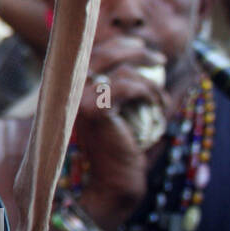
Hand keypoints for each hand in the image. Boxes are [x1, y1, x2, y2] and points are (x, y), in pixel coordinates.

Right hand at [73, 36, 170, 228]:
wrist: (110, 185)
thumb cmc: (116, 152)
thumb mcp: (114, 114)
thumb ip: (115, 89)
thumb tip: (135, 61)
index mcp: (68, 91)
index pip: (89, 54)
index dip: (116, 45)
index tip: (139, 46)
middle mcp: (67, 92)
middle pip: (101, 53)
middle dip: (134, 50)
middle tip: (159, 58)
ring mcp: (78, 100)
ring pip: (121, 71)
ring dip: (150, 82)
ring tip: (162, 99)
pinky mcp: (96, 110)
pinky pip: (129, 87)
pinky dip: (150, 93)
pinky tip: (160, 105)